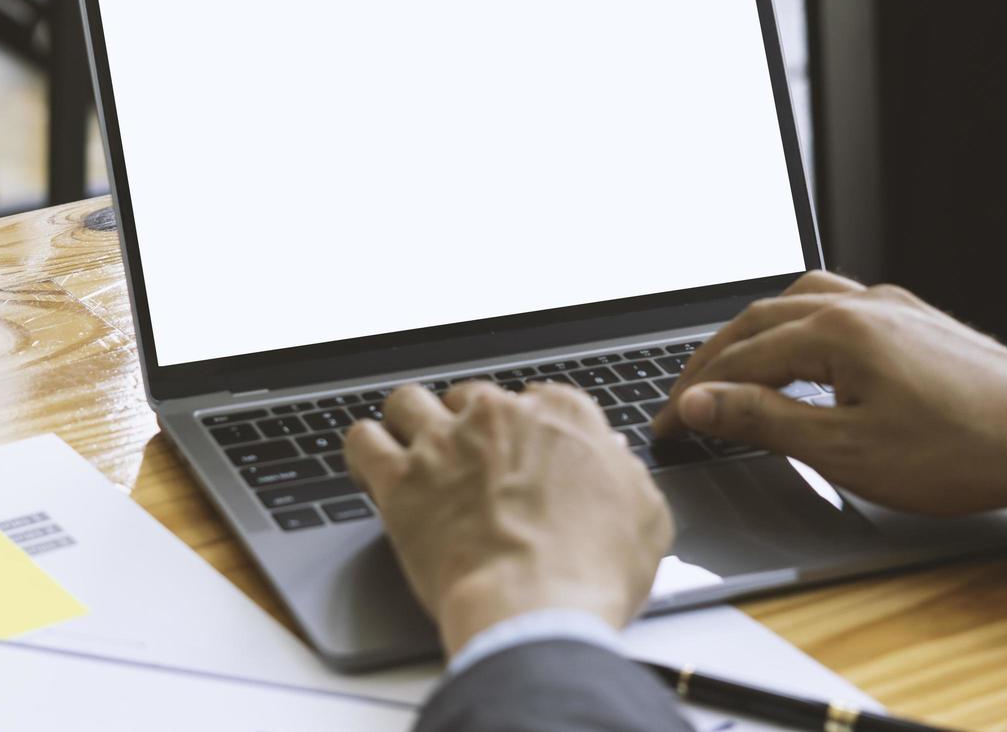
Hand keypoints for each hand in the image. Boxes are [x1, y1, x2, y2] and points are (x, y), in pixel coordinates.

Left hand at [345, 381, 672, 656]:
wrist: (534, 608)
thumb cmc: (592, 571)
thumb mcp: (644, 517)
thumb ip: (623, 474)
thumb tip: (613, 459)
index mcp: (561, 417)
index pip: (537, 398)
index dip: (527, 429)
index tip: (523, 454)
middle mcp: (499, 417)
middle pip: (470, 398)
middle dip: (468, 426)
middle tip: (470, 465)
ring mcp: (445, 444)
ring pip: (409, 402)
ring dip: (410, 423)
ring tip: (411, 452)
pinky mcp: (400, 480)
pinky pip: (363, 440)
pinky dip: (363, 452)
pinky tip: (369, 469)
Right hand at [651, 271, 1006, 517]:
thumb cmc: (959, 451)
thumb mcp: (844, 450)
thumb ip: (762, 421)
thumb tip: (699, 404)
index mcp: (836, 330)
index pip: (738, 359)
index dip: (694, 395)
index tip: (666, 426)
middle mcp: (862, 304)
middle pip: (760, 320)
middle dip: (714, 358)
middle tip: (683, 397)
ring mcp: (895, 308)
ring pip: (800, 302)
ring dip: (756, 332)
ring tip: (732, 364)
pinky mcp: (920, 323)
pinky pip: (841, 307)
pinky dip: (802, 327)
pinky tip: (807, 353)